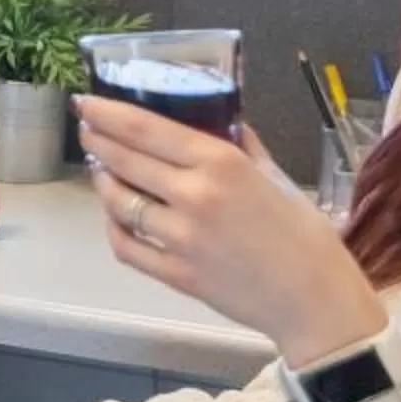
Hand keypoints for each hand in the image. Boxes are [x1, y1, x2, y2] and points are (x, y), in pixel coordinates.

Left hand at [76, 95, 386, 367]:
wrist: (314, 299)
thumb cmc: (304, 233)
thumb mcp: (275, 175)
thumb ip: (241, 144)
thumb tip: (219, 117)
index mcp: (220, 163)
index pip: (146, 129)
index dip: (108, 113)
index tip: (86, 101)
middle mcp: (193, 196)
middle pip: (125, 161)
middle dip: (98, 140)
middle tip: (87, 128)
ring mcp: (180, 239)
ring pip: (120, 203)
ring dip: (104, 182)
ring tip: (101, 169)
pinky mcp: (175, 275)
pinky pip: (128, 247)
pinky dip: (114, 229)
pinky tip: (116, 217)